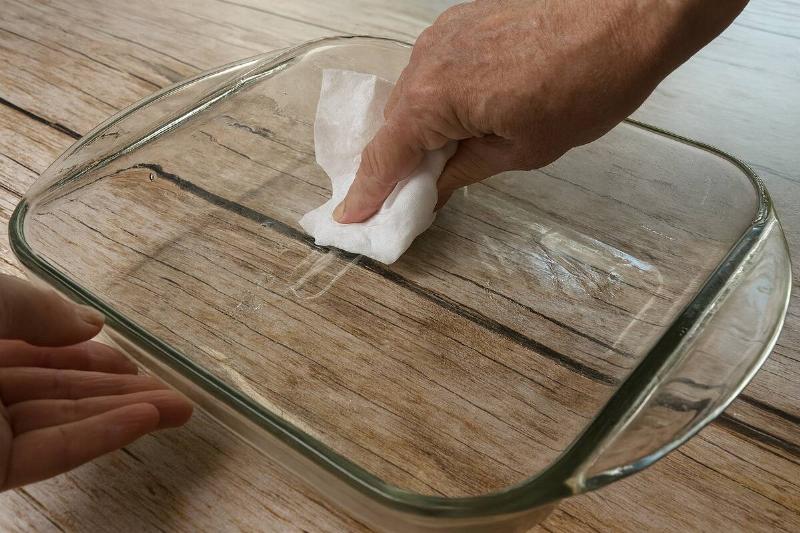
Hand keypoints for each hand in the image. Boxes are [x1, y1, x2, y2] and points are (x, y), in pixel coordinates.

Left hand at [0, 274, 191, 489]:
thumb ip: (39, 310)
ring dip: (127, 414)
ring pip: (66, 422)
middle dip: (122, 390)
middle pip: (62, 391)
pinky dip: (103, 436)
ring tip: (182, 408)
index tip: (129, 362)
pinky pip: (54, 452)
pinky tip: (147, 420)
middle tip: (174, 392)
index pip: (40, 354)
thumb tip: (94, 324)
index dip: (89, 358)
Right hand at [334, 0, 746, 221]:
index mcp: (432, 99)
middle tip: (399, 201)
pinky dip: (435, 101)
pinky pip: (433, 71)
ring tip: (437, 164)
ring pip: (413, 96)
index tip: (349, 219)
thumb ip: (463, 171)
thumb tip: (431, 189)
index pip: (384, 157)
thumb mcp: (522, 150)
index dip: (366, 193)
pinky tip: (458, 120)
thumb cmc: (585, 85)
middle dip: (393, 165)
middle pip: (394, 125)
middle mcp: (424, 60)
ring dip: (417, 131)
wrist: (628, 12)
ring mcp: (441, 35)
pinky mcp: (462, 21)